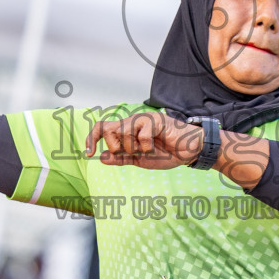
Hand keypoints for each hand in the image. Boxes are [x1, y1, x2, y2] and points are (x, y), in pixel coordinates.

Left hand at [85, 111, 202, 169]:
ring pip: (122, 132)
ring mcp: (143, 119)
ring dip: (133, 148)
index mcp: (127, 129)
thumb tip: (101, 157)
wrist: (188, 151)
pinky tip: (156, 146)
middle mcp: (132, 121)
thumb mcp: (139, 160)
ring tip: (148, 150)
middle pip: (108, 129)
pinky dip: (147, 147)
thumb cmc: (166, 153)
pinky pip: (141, 135)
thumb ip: (120, 158)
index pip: (102, 127)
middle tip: (132, 153)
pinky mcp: (154, 120)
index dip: (91, 138)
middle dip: (117, 147)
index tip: (89, 153)